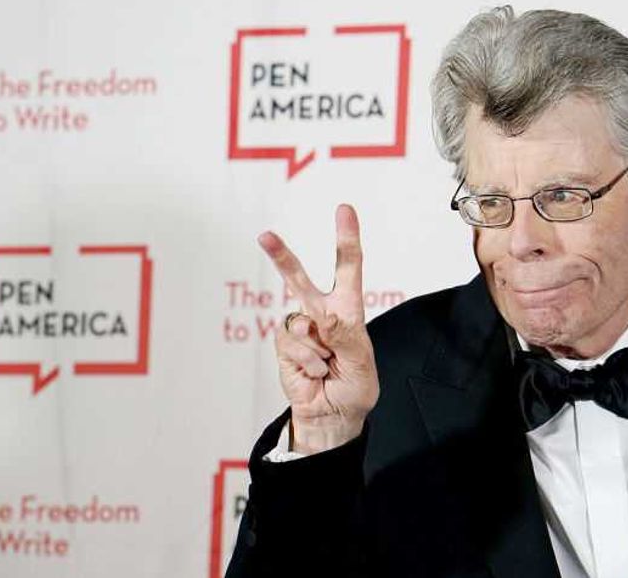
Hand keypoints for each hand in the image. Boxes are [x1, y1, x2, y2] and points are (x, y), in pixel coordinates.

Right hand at [258, 204, 378, 454]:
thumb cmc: (354, 388)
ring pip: (299, 323)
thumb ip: (346, 335)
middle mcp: (321, 314)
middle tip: (264, 236)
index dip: (346, 238)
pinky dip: (308, 363)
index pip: (348, 268)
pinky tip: (315, 374)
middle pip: (299, 279)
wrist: (334, 416)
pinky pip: (292, 346)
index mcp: (348, 309)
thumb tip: (324, 315)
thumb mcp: (363, 363)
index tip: (344, 210)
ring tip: (328, 366)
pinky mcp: (284, 347)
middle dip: (281, 257)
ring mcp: (300, 330)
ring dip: (319, 351)